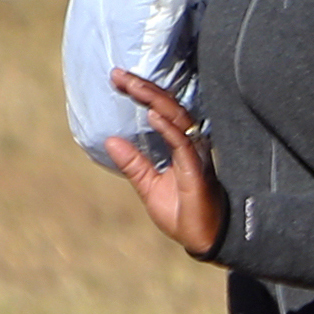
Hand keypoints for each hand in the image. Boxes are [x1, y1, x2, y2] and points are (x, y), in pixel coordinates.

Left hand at [102, 71, 225, 255]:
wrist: (203, 240)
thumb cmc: (181, 214)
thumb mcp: (149, 187)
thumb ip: (134, 164)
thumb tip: (110, 140)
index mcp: (180, 148)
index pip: (162, 112)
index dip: (143, 93)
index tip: (118, 79)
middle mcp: (191, 146)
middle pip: (169, 108)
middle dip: (144, 88)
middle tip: (118, 74)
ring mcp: (195, 157)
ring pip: (177, 119)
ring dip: (153, 100)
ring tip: (131, 84)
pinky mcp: (196, 172)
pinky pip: (183, 144)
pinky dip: (168, 128)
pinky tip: (153, 114)